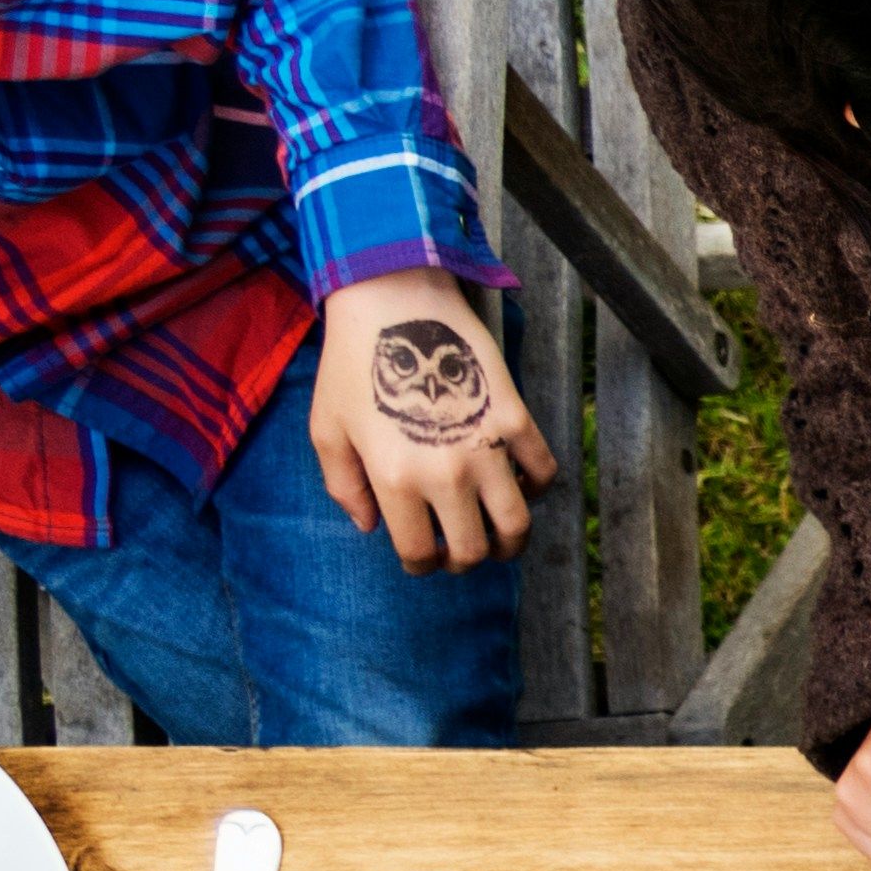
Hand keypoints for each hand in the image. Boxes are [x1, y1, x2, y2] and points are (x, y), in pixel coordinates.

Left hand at [308, 272, 552, 567]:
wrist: (393, 305)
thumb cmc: (352, 367)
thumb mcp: (327, 429)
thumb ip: (344, 486)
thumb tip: (370, 526)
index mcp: (396, 481)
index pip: (421, 552)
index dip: (421, 564)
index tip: (423, 557)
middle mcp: (447, 475)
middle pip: (474, 549)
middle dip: (465, 560)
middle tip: (458, 549)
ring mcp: (487, 450)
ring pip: (517, 525)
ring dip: (510, 541)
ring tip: (498, 535)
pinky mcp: (516, 422)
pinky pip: (543, 474)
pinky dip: (535, 488)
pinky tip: (516, 482)